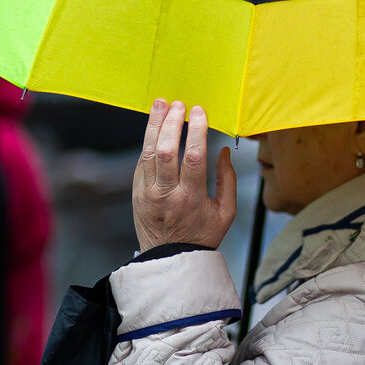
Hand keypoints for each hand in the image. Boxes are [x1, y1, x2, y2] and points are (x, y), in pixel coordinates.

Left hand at [132, 99, 237, 251]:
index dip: (196, 131)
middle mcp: (166, 195)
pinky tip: (154, 127)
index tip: (200, 112)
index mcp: (191, 199)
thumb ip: (228, 180)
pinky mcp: (137, 193)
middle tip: (178, 104)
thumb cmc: (202, 235)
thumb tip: (223, 151)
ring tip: (160, 104)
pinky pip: (142, 163)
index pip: (193, 158)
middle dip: (171, 123)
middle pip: (165, 152)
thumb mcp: (226, 213)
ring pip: (148, 153)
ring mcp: (147, 194)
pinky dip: (148, 142)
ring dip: (153, 125)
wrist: (170, 260)